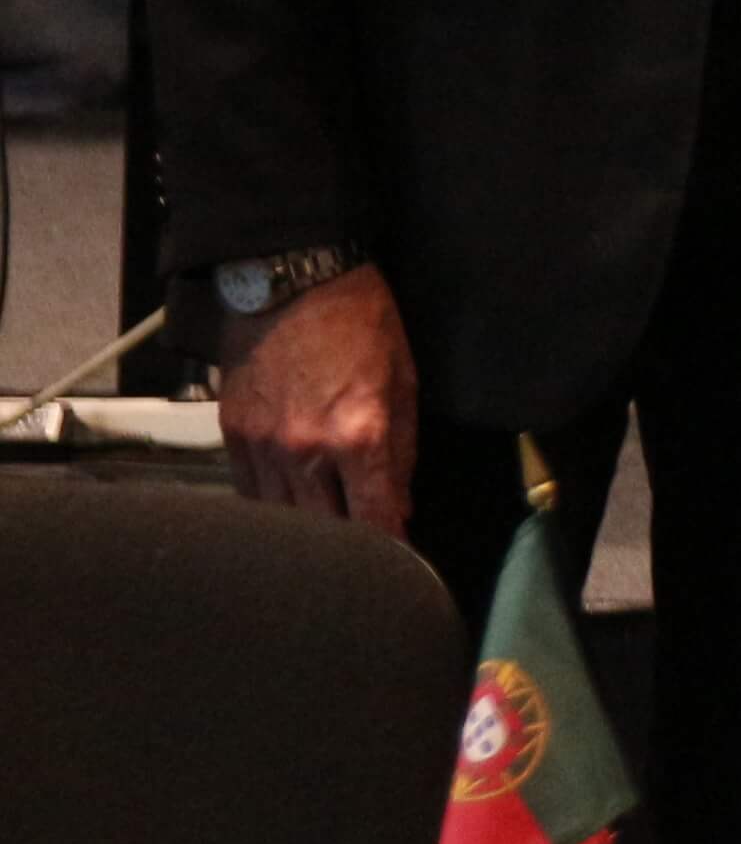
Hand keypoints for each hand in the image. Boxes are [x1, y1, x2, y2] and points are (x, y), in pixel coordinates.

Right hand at [218, 263, 417, 537]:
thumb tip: (399, 503)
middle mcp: (306, 450)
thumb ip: (403, 449)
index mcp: (358, 434)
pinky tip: (290, 511)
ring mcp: (263, 447)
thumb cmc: (359, 322)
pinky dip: (273, 509)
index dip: (389, 547)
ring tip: (327, 543)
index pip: (374, 518)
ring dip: (308, 534)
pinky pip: (250, 494)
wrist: (290, 281)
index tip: (399, 562)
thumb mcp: (404, 379)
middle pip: (325, 531)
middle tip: (364, 559)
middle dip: (348, 550)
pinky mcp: (232, 438)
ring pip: (283, 520)